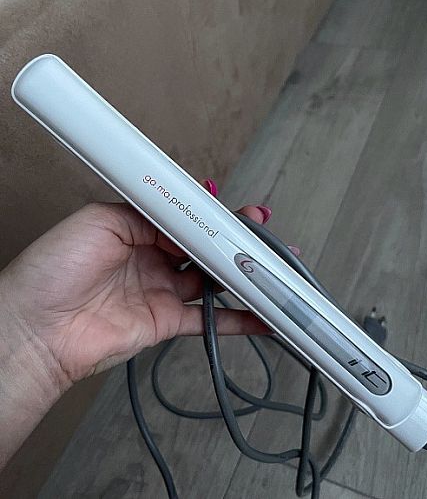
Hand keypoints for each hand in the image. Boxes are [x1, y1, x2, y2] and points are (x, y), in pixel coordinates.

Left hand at [0, 184, 272, 387]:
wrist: (36, 328)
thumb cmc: (54, 270)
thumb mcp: (101, 220)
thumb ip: (147, 214)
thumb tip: (184, 215)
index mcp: (137, 230)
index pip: (187, 220)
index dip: (215, 217)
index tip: (239, 215)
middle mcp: (152, 259)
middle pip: (204, 249)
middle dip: (236, 243)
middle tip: (265, 237)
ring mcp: (161, 291)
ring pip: (212, 283)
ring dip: (242, 278)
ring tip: (273, 272)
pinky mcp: (166, 322)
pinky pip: (207, 319)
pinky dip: (237, 320)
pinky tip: (260, 314)